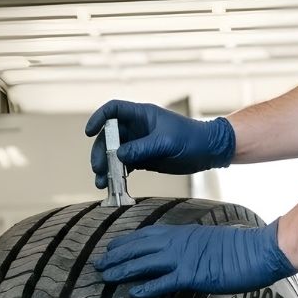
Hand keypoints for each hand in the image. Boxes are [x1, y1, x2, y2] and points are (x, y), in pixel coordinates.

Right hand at [85, 101, 235, 188]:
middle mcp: (137, 128)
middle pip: (109, 137)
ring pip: (114, 154)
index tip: (89, 133)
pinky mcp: (143, 159)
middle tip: (99, 169)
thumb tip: (118, 156)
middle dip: (101, 152)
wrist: (208, 152)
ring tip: (102, 183)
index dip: (99, 118)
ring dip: (106, 168)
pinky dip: (117, 175)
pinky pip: (124, 166)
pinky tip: (113, 186)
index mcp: (141, 115)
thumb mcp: (165, 143)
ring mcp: (138, 144)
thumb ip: (141, 149)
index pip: (113, 110)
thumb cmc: (191, 139)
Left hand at [95, 220, 296, 297]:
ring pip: (145, 263)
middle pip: (139, 248)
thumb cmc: (238, 249)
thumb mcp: (208, 242)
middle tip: (98, 264)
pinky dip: (148, 287)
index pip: (146, 235)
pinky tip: (134, 293)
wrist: (258, 251)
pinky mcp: (193, 275)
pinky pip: (165, 281)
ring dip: (123, 270)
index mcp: (182, 234)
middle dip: (117, 256)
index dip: (126, 242)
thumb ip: (191, 246)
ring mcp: (184, 258)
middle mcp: (178, 243)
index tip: (110, 247)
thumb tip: (181, 255)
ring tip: (105, 276)